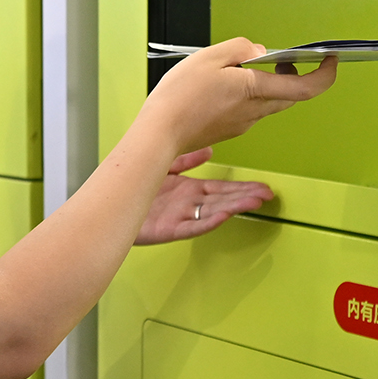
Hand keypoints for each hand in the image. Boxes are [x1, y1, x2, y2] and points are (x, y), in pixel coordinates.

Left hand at [136, 153, 276, 244]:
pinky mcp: (169, 229)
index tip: (261, 187)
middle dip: (245, 197)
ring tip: (253, 202)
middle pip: (223, 199)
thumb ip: (187, 159)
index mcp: (188, 190)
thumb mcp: (165, 168)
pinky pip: (193, 226)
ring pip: (213, 212)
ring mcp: (180, 216)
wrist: (110, 205)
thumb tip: (208, 150)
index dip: (242, 188)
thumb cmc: (134, 189)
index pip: (222, 188)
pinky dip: (209, 221)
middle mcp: (188, 204)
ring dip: (234, 207)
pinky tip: (224, 216)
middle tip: (267, 194)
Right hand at [140, 37, 334, 159]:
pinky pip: (249, 110)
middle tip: (282, 59)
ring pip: (268, 101)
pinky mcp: (231, 129)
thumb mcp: (208, 56)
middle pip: (289, 94)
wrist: (159, 134)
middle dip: (292, 75)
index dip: (324, 75)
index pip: (305, 87)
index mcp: (254, 90)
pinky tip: (222, 87)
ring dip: (266, 84)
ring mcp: (243, 123)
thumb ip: (239, 48)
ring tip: (239, 69)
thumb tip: (257, 52)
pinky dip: (247, 95)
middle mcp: (255, 111)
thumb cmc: (179, 98)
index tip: (329, 60)